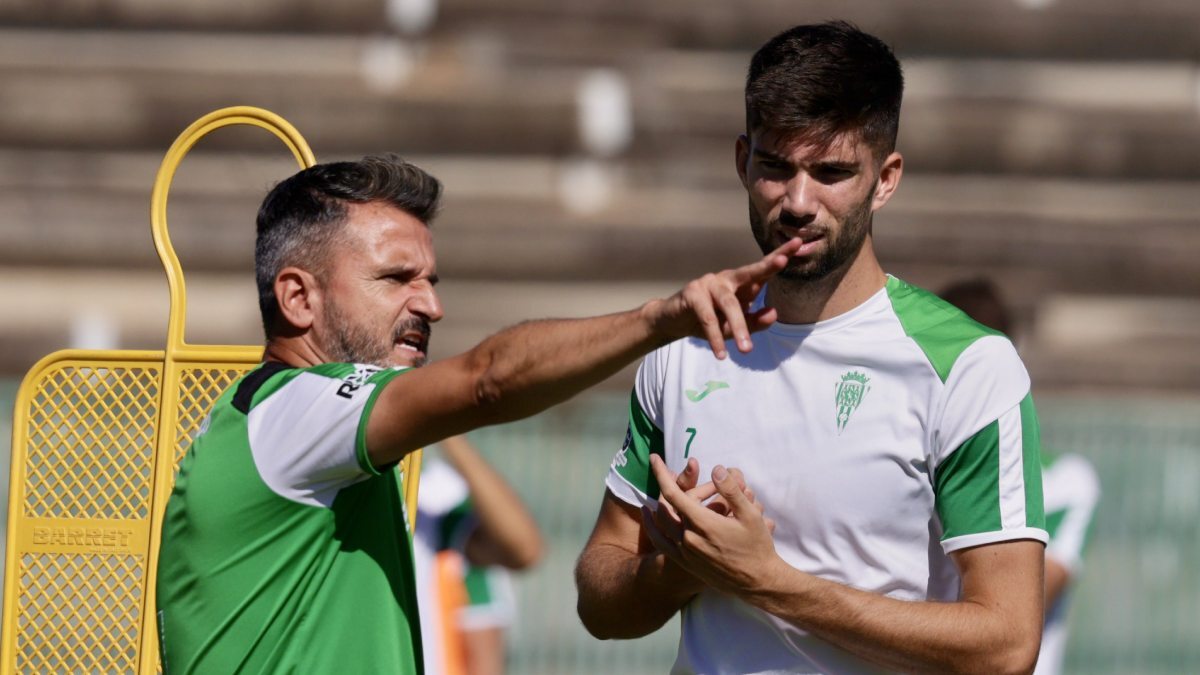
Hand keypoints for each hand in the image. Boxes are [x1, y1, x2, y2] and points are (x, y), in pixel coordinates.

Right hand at [646, 238, 802, 358]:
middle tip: (782, 260)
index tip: (799, 243)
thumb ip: (755, 321)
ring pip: (729, 304)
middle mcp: (727, 279)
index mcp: (741, 284)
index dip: (780, 256)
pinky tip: (720, 353)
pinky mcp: (692, 293)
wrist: (674, 323)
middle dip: (766, 266)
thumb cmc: (709, 322)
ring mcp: (709, 283)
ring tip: (746, 350)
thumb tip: (773, 313)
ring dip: (738, 328)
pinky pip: (707, 318)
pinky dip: (714, 337)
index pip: (763, 271)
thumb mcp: (735, 327)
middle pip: (750, 272)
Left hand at [646, 454, 780, 595]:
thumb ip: (731, 490)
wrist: (757, 582)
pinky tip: (650, 517)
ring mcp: (685, 553)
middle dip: (665, 487)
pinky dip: (652, 527)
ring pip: (660, 524)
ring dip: (656, 506)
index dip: (661, 473)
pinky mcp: (685, 564)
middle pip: (664, 507)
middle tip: (669, 474)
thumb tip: (716, 468)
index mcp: (702, 524)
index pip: (673, 493)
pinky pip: (661, 543)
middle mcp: (688, 538)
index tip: (654, 458)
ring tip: (657, 493)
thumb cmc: (757, 546)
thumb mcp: (750, 515)